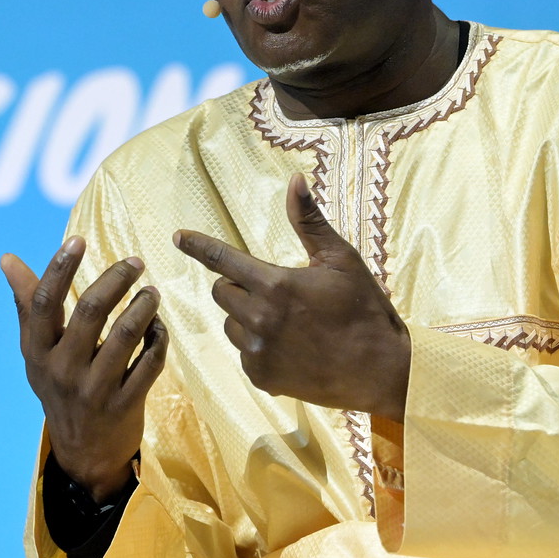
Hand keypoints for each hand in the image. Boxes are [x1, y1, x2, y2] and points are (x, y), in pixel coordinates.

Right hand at [2, 238, 168, 499]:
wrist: (83, 452)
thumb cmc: (57, 388)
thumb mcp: (36, 352)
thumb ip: (27, 303)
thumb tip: (7, 259)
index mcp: (38, 352)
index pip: (45, 302)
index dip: (60, 267)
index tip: (79, 240)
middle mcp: (63, 369)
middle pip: (91, 311)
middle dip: (116, 279)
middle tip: (136, 262)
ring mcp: (95, 389)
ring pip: (126, 336)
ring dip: (143, 307)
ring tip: (152, 292)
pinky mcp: (125, 404)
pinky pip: (150, 363)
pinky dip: (158, 339)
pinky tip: (158, 326)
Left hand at [174, 175, 409, 418]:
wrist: (380, 370)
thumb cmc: (364, 309)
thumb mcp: (340, 259)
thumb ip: (309, 222)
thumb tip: (294, 180)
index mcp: (275, 285)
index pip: (223, 260)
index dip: (198, 246)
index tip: (178, 237)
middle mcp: (259, 319)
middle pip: (222, 293)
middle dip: (238, 286)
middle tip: (274, 291)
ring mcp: (258, 351)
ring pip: (230, 324)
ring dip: (246, 317)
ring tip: (287, 322)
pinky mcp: (261, 377)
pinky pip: (244, 353)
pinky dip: (258, 346)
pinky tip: (290, 347)